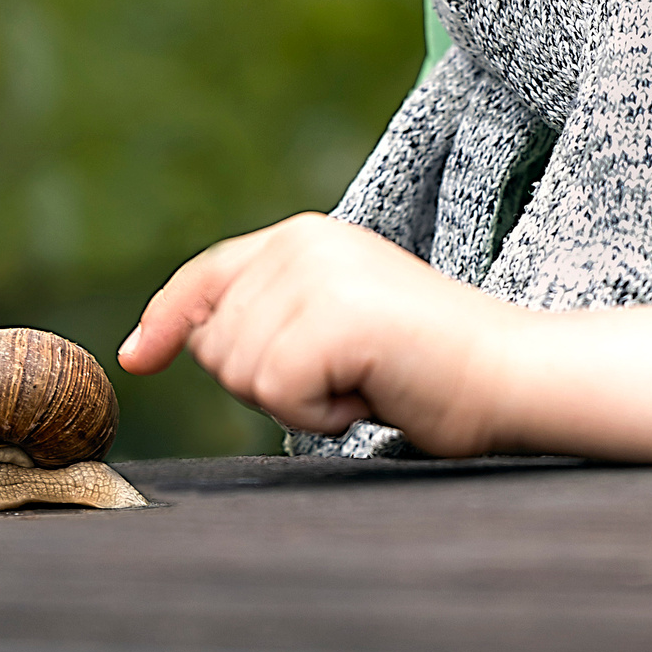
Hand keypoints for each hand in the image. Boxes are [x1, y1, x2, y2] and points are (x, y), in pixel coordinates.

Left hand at [118, 213, 521, 453]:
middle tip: (346, 375)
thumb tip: (178, 340)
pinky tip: (368, 394)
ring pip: (238, 372)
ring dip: (295, 401)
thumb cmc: (427, 365)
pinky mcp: (333, 316)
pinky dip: (316, 416)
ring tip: (361, 379)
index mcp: (306, 234)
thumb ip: (268, 315)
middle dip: (267, 382)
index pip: (206, 275)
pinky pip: (275, 394)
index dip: (167, 319)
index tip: (141, 355)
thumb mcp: (332, 321)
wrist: (511, 373)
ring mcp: (318, 274)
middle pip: (214, 343)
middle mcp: (304, 240)